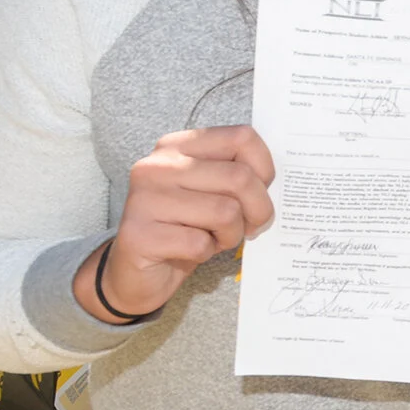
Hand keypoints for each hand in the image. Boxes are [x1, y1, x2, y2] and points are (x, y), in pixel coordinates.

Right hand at [78, 126, 274, 320]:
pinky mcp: (138, 235)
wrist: (137, 271)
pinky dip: (206, 253)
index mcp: (178, 145)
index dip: (265, 169)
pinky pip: (200, 243)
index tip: (261, 191)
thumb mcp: (213, 191)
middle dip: (257, 209)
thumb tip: (273, 183)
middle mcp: (157, 165)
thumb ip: (238, 175)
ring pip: (225, 212)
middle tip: (248, 226)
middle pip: (240, 177)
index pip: (242, 138)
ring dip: (231, 235)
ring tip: (214, 238)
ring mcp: (144, 199)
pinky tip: (190, 251)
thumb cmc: (185, 227)